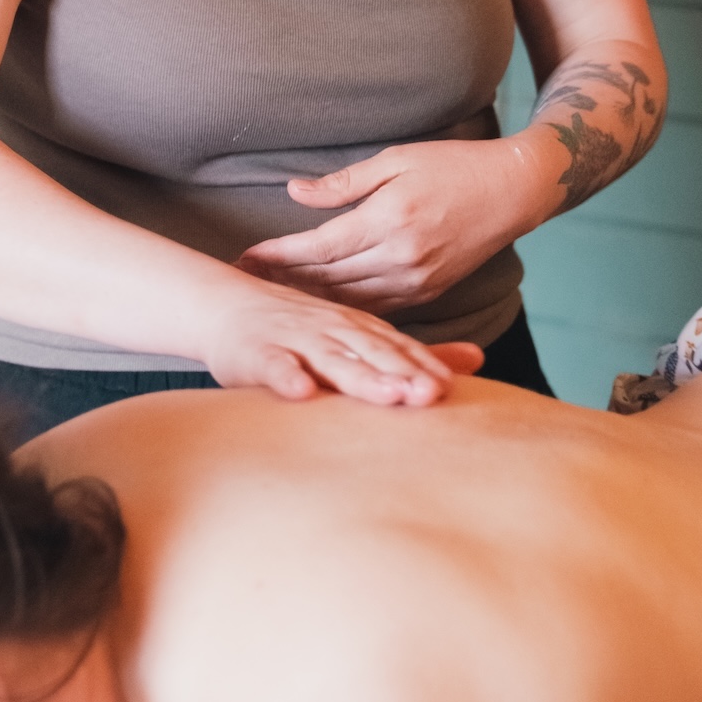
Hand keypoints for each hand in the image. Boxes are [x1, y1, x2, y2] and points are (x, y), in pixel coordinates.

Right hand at [199, 274, 482, 406]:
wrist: (224, 305)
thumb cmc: (297, 330)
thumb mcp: (356, 335)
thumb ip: (410, 353)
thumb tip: (477, 360)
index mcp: (356, 327)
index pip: (396, 349)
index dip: (422, 368)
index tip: (449, 391)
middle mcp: (329, 330)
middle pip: (370, 354)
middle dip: (400, 374)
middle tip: (430, 396)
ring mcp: (292, 339)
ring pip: (329, 359)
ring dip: (357, 376)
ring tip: (386, 395)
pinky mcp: (255, 352)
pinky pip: (272, 365)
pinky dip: (285, 376)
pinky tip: (299, 391)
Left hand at [237, 136, 553, 313]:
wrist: (512, 191)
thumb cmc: (452, 166)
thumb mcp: (395, 161)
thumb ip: (342, 183)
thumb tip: (293, 191)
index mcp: (389, 220)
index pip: (319, 247)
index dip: (279, 255)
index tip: (246, 257)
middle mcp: (401, 258)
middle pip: (328, 279)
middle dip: (284, 280)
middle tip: (248, 279)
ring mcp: (417, 281)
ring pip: (349, 300)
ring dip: (310, 298)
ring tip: (274, 293)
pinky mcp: (428, 292)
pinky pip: (377, 308)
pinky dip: (345, 308)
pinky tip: (320, 304)